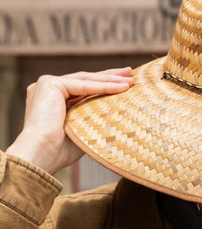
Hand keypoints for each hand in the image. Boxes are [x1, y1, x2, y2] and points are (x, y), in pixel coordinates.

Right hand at [6, 68, 133, 175]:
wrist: (42, 154)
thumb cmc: (60, 150)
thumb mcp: (83, 129)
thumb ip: (94, 117)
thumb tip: (117, 115)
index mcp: (53, 99)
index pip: (84, 88)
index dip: (105, 85)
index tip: (125, 84)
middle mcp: (48, 89)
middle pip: (86, 80)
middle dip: (110, 77)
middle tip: (130, 74)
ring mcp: (47, 84)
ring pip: (86, 80)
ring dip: (110, 80)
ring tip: (130, 80)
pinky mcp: (50, 84)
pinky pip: (83, 85)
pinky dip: (103, 86)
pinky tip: (121, 87)